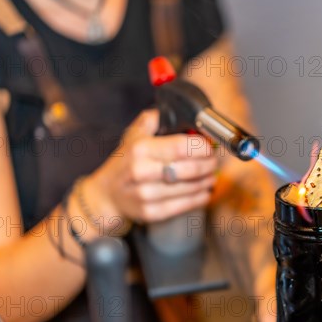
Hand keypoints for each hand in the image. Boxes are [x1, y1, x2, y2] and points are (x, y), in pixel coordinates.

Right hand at [86, 110, 217, 225]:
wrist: (108, 194)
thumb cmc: (127, 161)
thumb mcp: (134, 134)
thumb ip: (155, 119)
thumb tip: (178, 109)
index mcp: (140, 149)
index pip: (182, 147)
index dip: (203, 147)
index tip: (211, 146)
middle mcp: (142, 172)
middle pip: (190, 168)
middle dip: (209, 164)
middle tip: (214, 161)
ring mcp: (146, 195)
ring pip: (190, 188)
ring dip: (207, 181)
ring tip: (211, 175)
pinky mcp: (151, 212)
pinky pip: (184, 205)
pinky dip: (200, 198)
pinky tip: (205, 191)